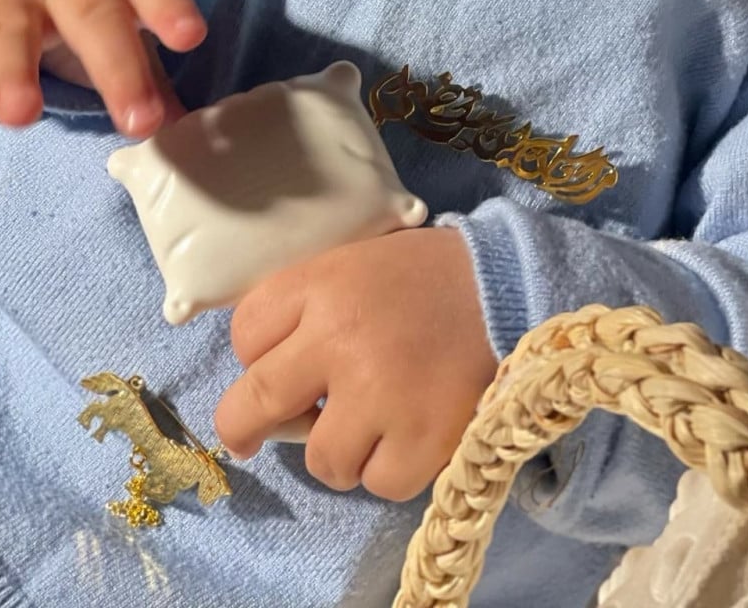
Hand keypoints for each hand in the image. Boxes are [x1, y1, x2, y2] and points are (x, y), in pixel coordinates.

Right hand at [0, 0, 205, 136]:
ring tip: (19, 115)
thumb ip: (152, 76)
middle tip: (138, 119)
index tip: (189, 37)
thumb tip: (190, 131)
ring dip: (13, 70)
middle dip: (115, 66)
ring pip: (9, 28)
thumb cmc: (79, 7)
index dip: (168, 9)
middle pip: (91, 16)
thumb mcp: (119, 33)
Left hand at [214, 227, 497, 500]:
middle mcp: (340, 339)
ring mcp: (382, 394)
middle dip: (243, 427)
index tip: (268, 366)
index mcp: (319, 286)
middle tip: (248, 438)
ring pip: (323, 460)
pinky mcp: (426, 438)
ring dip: (339, 450)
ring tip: (372, 420)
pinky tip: (408, 434)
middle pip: (256, 403)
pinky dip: (390, 468)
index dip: (252, 357)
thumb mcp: (347, 266)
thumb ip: (300, 308)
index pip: (245, 335)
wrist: (503, 284)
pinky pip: (380, 482)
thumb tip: (255, 370)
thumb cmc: (416, 278)